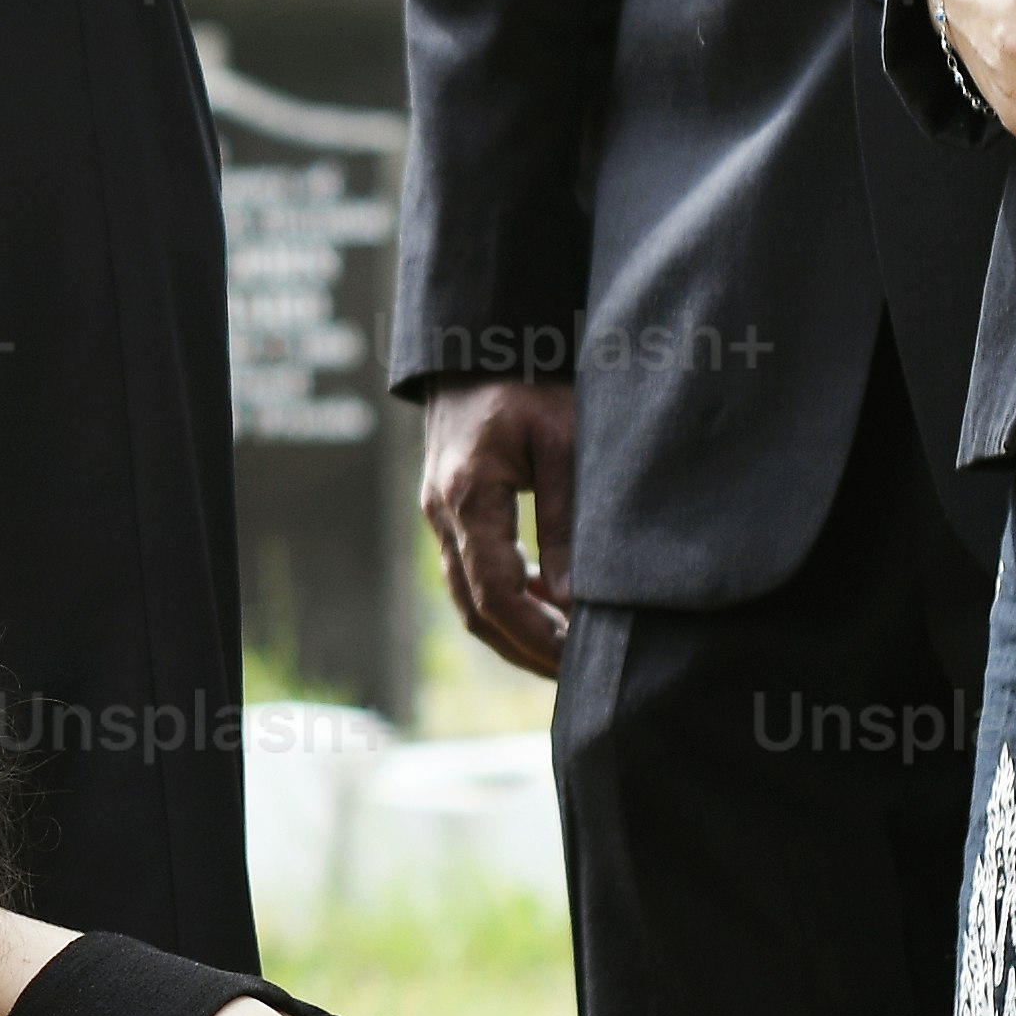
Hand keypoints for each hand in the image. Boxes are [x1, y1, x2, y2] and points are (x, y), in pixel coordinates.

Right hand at [416, 378, 576, 678]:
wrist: (478, 342)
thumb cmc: (530, 380)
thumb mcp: (563, 443)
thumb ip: (565, 523)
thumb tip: (571, 601)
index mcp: (468, 495)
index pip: (494, 592)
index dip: (535, 634)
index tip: (576, 660)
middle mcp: (442, 513)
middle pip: (474, 609)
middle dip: (524, 648)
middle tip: (577, 674)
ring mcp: (438, 514)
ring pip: (467, 598)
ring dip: (514, 631)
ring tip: (567, 651)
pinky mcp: (448, 512)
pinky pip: (470, 573)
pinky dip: (506, 601)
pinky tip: (547, 606)